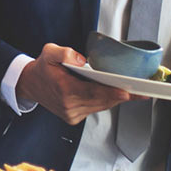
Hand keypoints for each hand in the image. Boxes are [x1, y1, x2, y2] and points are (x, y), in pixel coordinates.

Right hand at [16, 43, 132, 124]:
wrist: (30, 84)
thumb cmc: (42, 68)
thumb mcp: (48, 52)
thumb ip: (64, 52)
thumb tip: (82, 60)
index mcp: (63, 89)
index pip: (92, 92)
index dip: (111, 92)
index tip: (127, 92)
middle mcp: (68, 105)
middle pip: (101, 101)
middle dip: (120, 95)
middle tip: (140, 90)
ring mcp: (71, 114)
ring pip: (100, 107)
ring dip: (114, 98)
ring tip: (131, 91)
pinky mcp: (73, 118)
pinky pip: (95, 109)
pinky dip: (104, 102)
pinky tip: (112, 94)